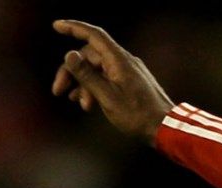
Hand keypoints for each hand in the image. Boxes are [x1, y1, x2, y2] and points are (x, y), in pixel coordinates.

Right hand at [49, 20, 174, 143]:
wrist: (165, 128)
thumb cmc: (137, 115)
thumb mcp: (106, 96)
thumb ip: (86, 75)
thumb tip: (69, 54)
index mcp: (118, 60)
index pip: (94, 35)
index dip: (74, 28)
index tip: (56, 26)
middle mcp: (124, 61)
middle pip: (90, 56)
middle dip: (72, 71)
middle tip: (58, 90)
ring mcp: (128, 72)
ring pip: (97, 69)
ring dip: (83, 84)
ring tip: (78, 102)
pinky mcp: (130, 83)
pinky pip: (107, 78)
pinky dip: (95, 88)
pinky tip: (87, 103)